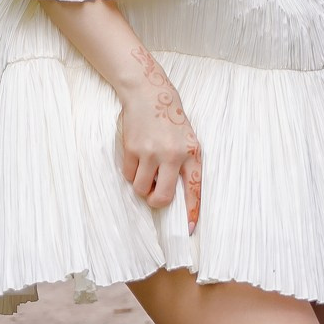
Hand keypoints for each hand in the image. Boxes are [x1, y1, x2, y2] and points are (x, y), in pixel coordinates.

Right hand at [120, 46, 202, 230]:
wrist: (149, 94)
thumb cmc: (170, 119)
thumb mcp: (187, 139)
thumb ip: (185, 163)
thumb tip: (175, 193)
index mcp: (192, 153)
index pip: (194, 188)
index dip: (192, 211)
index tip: (191, 229)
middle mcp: (173, 155)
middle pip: (163, 197)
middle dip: (157, 202)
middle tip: (155, 196)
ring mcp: (151, 153)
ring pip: (142, 189)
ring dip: (143, 185)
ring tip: (147, 169)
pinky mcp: (132, 149)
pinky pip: (130, 175)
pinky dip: (132, 173)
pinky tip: (137, 157)